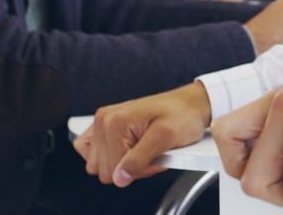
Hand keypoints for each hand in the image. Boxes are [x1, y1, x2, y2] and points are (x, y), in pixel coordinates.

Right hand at [75, 80, 211, 187]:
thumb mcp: (166, 138)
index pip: (114, 171)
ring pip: (101, 166)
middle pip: (106, 170)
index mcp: (115, 122)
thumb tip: (119, 178)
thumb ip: (140, 159)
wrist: (189, 104)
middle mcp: (104, 120)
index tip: (156, 155)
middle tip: (152, 152)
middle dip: (133, 167)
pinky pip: (93, 154)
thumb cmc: (182, 115)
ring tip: (145, 149)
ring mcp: (103, 123)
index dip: (140, 169)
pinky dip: (113, 157)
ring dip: (125, 163)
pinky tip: (130, 149)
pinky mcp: (106, 127)